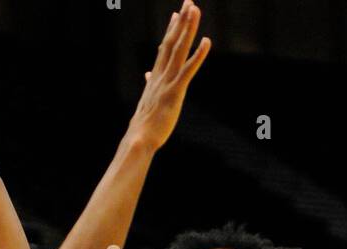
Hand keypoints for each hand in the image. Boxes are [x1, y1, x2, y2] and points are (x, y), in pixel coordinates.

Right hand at [129, 1, 210, 152]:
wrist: (139, 138)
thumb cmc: (144, 124)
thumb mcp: (148, 100)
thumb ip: (150, 84)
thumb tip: (147, 75)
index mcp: (156, 76)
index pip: (164, 48)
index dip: (171, 30)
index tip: (176, 14)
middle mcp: (161, 74)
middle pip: (172, 42)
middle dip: (181, 22)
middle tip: (189, 2)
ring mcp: (168, 81)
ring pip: (179, 49)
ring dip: (188, 29)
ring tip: (195, 10)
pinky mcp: (175, 92)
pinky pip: (188, 70)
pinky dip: (198, 55)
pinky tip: (207, 41)